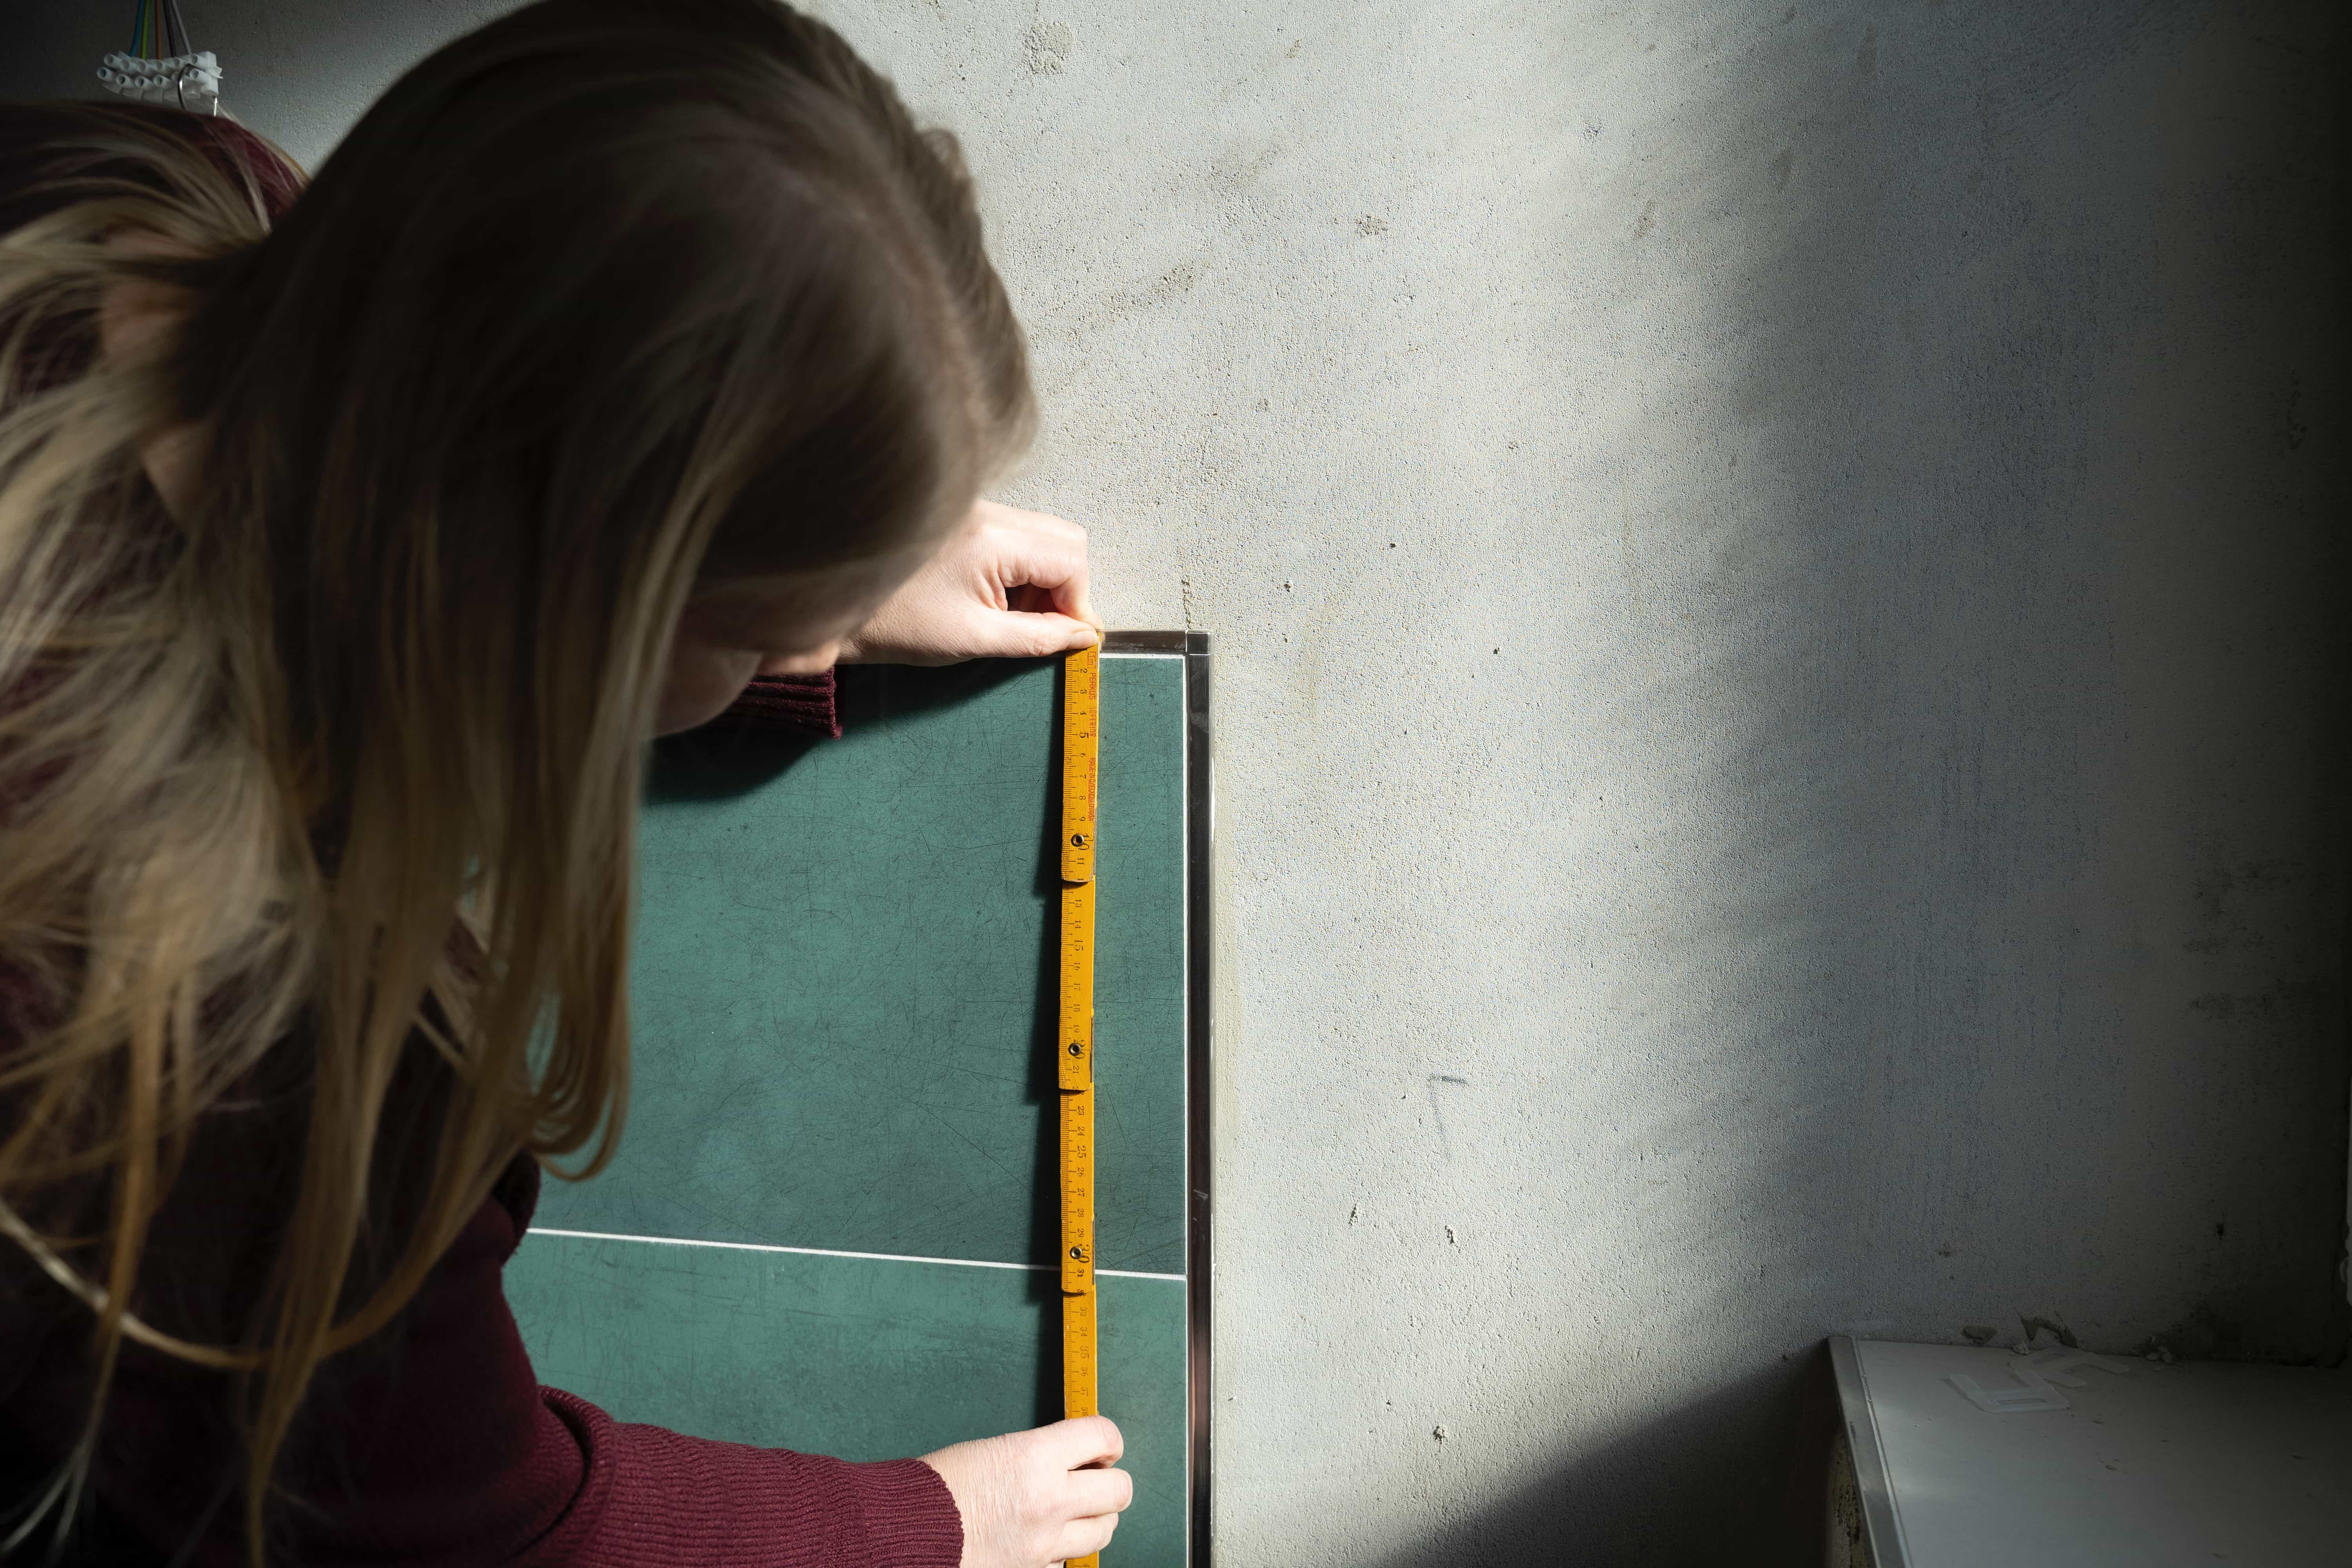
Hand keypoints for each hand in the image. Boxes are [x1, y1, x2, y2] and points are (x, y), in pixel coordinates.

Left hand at [836, 501, 1098, 664]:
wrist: (840, 608)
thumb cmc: (896, 625)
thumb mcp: (976, 639)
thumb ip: (1038, 637)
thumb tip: (1083, 636)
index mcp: (991, 539)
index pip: (1070, 559)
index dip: (1079, 604)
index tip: (1070, 637)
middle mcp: (988, 513)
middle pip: (1064, 540)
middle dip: (1066, 588)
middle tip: (1044, 627)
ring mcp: (976, 511)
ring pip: (1043, 537)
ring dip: (1042, 580)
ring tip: (1011, 615)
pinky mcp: (964, 518)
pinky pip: (1016, 536)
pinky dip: (1020, 569)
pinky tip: (994, 596)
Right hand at [919, 1416, 1130, 1567]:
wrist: (905, 1528)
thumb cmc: (941, 1485)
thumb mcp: (996, 1449)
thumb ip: (1042, 1454)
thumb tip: (1076, 1458)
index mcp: (1036, 1458)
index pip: (1103, 1436)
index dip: (1109, 1439)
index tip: (1103, 1445)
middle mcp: (1049, 1501)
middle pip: (1119, 1490)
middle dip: (1111, 1480)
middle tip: (1094, 1477)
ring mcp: (1044, 1544)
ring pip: (1104, 1530)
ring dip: (1095, 1517)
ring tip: (1074, 1510)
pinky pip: (1070, 1560)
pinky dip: (1065, 1549)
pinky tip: (1046, 1537)